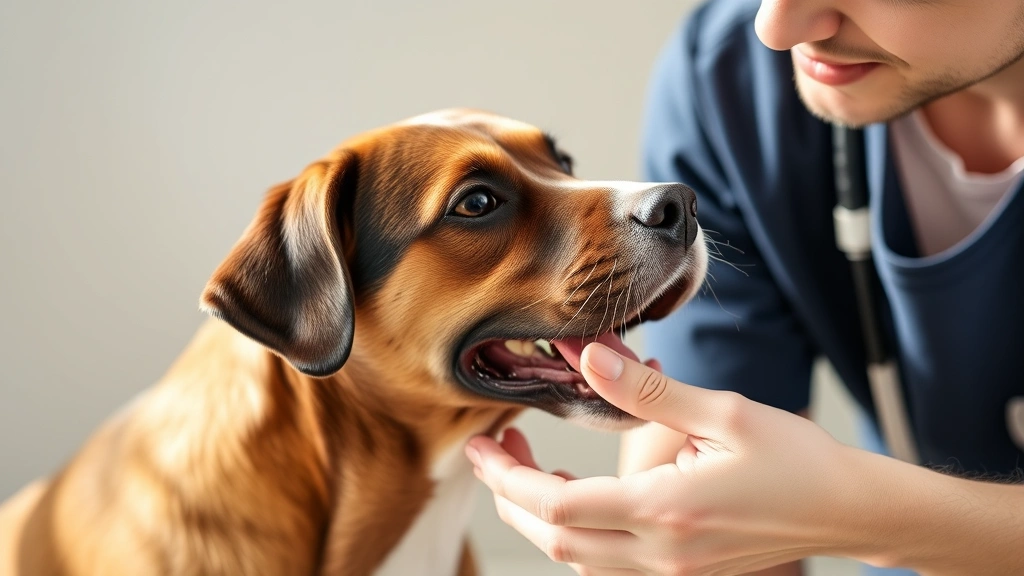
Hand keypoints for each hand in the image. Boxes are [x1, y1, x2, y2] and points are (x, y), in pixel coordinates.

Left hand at [465, 342, 861, 575]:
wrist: (847, 510)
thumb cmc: (797, 460)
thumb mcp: (724, 412)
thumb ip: (647, 391)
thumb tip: (589, 357)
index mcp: (667, 511)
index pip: (558, 507)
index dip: (508, 477)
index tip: (482, 443)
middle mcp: (661, 554)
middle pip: (554, 541)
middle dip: (510, 496)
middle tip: (492, 448)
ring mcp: (670, 572)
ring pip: (575, 558)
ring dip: (540, 515)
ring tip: (527, 463)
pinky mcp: (679, 573)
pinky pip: (605, 563)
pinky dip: (575, 531)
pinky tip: (574, 493)